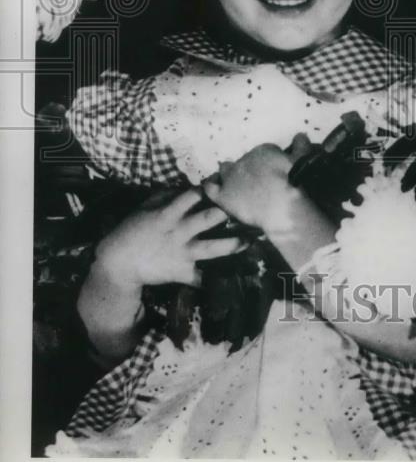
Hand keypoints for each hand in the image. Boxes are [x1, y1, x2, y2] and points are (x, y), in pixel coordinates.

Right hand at [93, 189, 245, 289]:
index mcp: (169, 214)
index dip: (209, 188)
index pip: (192, 196)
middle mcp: (179, 232)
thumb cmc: (132, 230)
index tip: (224, 183)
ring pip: (211, 248)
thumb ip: (165, 195)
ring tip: (250, 240)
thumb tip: (184, 185)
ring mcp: (182, 253)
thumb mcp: (145, 207)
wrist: (119, 263)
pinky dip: (214, 279)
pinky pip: (201, 278)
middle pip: (207, 219)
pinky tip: (231, 278)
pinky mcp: (181, 272)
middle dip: (227, 212)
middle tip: (246, 208)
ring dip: (232, 244)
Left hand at [202, 137, 310, 234]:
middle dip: (248, 169)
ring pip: (225, 170)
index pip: (262, 152)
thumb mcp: (301, 159)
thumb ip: (301, 145)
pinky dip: (210, 185)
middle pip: (243, 161)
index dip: (267, 162)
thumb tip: (300, 134)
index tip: (272, 171)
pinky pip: (210, 187)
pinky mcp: (223, 196)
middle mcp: (243, 160)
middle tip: (256, 181)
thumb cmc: (293, 182)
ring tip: (234, 182)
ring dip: (228, 174)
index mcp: (261, 151)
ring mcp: (231, 178)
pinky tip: (212, 187)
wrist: (281, 206)